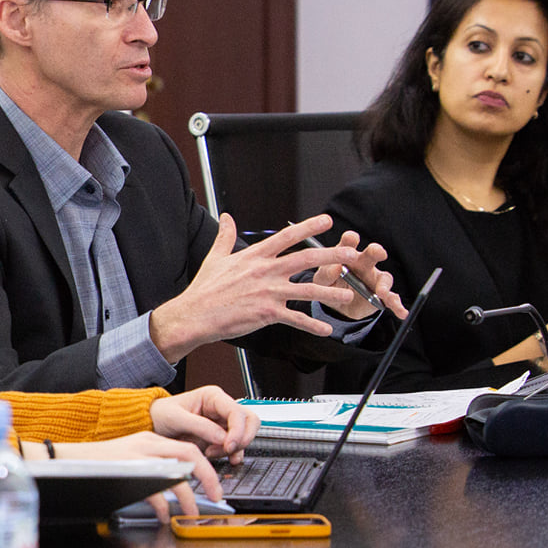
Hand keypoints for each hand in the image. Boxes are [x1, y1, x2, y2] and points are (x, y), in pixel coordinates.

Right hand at [50, 431, 226, 519]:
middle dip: (208, 478)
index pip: (190, 448)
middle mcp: (147, 445)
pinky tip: (162, 516)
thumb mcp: (131, 457)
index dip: (207, 468)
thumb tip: (179, 485)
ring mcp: (136, 458)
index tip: (215, 486)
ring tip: (189, 513)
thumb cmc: (99, 464)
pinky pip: (153, 491)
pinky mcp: (125, 472)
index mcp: (151, 439)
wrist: (66, 459)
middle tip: (215, 497)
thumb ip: (154, 465)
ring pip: (176, 474)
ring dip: (188, 497)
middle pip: (190, 455)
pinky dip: (162, 507)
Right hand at [148, 215, 382, 361]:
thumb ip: (226, 236)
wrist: (195, 314)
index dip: (308, 227)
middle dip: (332, 255)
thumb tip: (228, 217)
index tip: (327, 220)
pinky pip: (295, 319)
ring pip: (307, 290)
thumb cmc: (204, 288)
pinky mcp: (267, 314)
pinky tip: (325, 329)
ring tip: (348, 294)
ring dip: (330, 292)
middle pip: (306, 259)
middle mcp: (265, 271)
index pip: (286, 237)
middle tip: (352, 254)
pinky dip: (312, 325)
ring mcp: (268, 293)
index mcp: (254, 256)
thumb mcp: (215, 257)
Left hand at [150, 385, 258, 460]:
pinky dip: (232, 454)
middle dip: (242, 438)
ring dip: (234, 448)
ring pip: (245, 435)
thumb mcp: (176, 418)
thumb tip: (222, 438)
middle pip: (250, 421)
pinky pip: (236, 446)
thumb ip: (200, 426)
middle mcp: (221, 408)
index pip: (237, 411)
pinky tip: (219, 457)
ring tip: (212, 453)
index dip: (238, 430)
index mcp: (213, 396)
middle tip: (227, 450)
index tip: (228, 445)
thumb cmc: (162, 414)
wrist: (153, 423)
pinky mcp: (220, 437)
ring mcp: (222, 423)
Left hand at [313, 230, 410, 320]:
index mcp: (347, 256)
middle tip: (377, 252)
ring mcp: (375, 279)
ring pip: (385, 278)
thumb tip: (336, 267)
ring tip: (381, 293)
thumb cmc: (330, 285)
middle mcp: (364, 263)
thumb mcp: (323, 280)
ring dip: (384, 285)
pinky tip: (401, 311)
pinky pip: (392, 299)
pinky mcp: (382, 295)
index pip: (349, 242)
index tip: (351, 238)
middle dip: (376, 251)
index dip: (350, 240)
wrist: (338, 305)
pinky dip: (397, 305)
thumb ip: (327, 274)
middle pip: (372, 254)